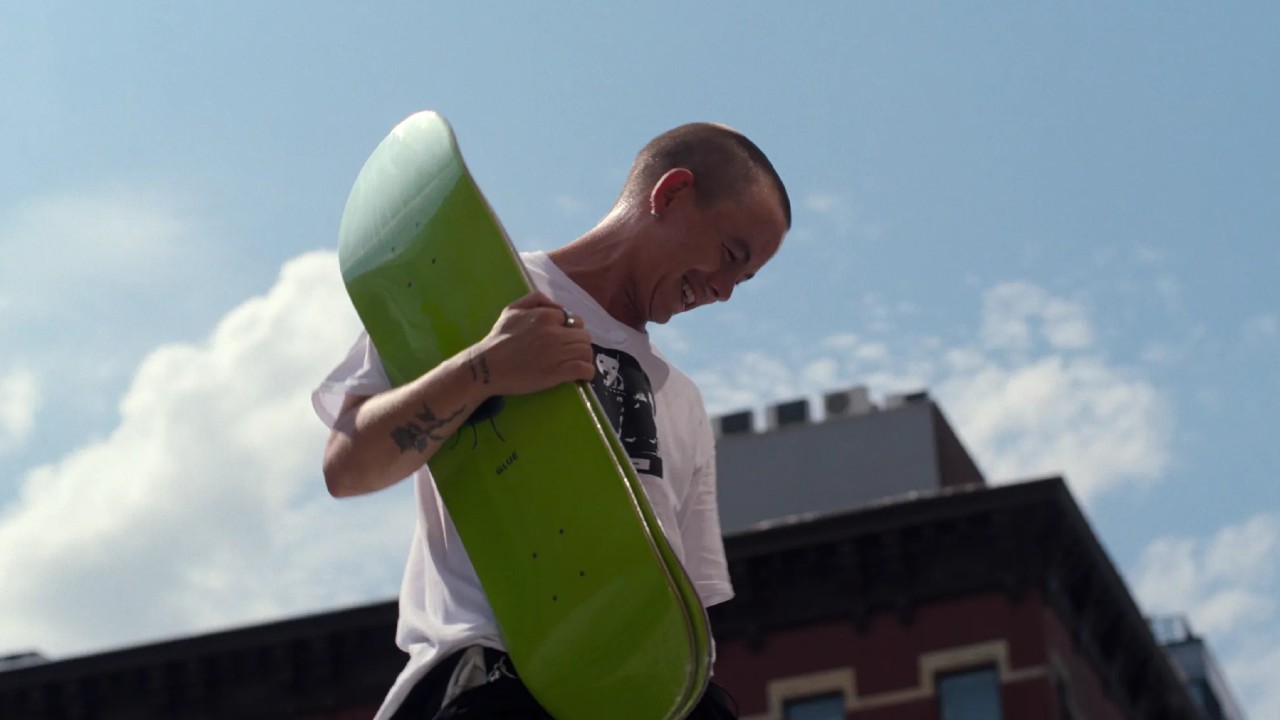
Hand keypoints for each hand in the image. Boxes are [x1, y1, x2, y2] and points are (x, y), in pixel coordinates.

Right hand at [468, 291, 594, 397]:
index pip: (574, 320)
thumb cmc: (498, 339)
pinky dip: (587, 372)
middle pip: (584, 336)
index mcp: (546, 316)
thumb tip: (558, 306)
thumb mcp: (512, 309)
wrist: (487, 367)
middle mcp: (555, 332)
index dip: (571, 330)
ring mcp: (558, 353)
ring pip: (587, 352)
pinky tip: (582, 375)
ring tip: (577, 363)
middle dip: (579, 343)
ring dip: (585, 358)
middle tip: (571, 352)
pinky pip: (584, 369)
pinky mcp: (558, 372)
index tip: (564, 339)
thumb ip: (535, 299)